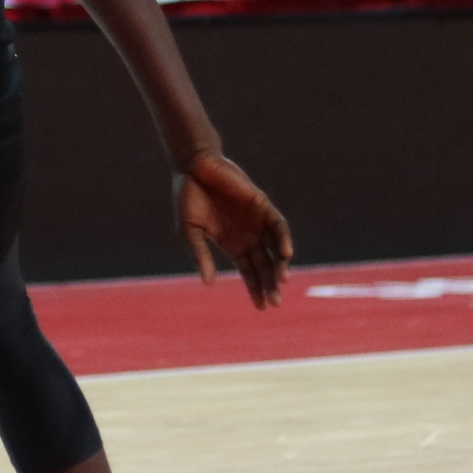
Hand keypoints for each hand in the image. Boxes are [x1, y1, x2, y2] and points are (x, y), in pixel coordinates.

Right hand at [176, 150, 290, 308]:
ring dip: (280, 265)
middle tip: (275, 303)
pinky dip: (283, 239)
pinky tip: (284, 254)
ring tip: (281, 282)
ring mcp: (257, 221)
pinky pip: (278, 225)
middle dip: (270, 284)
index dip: (256, 288)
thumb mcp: (190, 231)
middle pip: (265, 265)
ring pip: (275, 249)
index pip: (250, 271)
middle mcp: (248, 235)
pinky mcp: (262, 205)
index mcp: (232, 244)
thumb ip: (200, 255)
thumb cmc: (188, 197)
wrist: (193, 166)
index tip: (261, 306)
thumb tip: (209, 283)